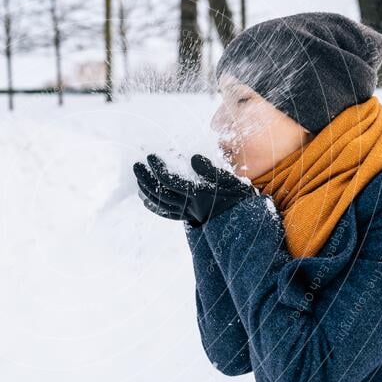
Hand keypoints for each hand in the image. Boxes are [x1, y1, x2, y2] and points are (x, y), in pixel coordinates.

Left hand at [135, 154, 256, 226]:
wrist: (244, 224)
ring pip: (160, 204)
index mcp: (198, 195)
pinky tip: (146, 199)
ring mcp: (188, 214)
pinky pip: (166, 214)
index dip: (158, 169)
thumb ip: (211, 170)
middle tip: (136, 165)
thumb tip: (193, 157)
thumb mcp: (230, 180)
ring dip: (146, 190)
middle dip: (146, 179)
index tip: (151, 157)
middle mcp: (189, 206)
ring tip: (138, 178)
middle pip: (160, 193)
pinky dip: (154, 206)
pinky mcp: (188, 219)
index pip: (170, 181)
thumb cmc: (239, 198)